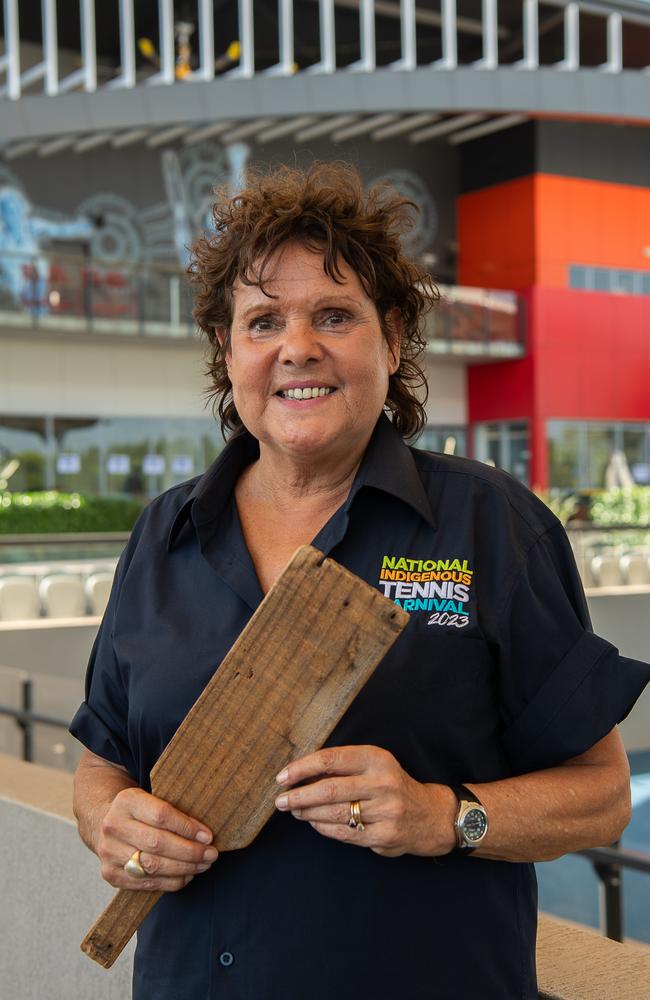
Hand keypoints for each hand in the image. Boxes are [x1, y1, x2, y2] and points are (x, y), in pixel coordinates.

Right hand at [97, 787, 217, 891]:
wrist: (103, 822)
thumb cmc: (139, 811)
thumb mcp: (151, 799)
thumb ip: (173, 812)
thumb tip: (205, 835)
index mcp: (127, 801)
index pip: (161, 815)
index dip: (187, 827)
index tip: (208, 836)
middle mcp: (114, 826)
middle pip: (158, 843)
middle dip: (190, 852)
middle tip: (211, 854)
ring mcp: (110, 852)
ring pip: (153, 866)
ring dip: (184, 868)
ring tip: (203, 865)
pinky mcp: (111, 874)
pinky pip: (147, 883)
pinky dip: (171, 882)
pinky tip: (187, 876)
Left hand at [274, 745, 455, 857]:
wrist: (429, 815)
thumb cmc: (392, 786)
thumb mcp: (374, 766)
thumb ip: (343, 767)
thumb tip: (301, 773)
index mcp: (377, 759)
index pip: (332, 759)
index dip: (303, 768)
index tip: (283, 776)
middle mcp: (382, 783)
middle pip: (330, 789)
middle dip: (299, 795)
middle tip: (280, 799)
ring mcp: (385, 811)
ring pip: (335, 813)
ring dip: (308, 812)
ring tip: (294, 810)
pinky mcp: (384, 836)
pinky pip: (344, 833)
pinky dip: (323, 828)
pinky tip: (313, 823)